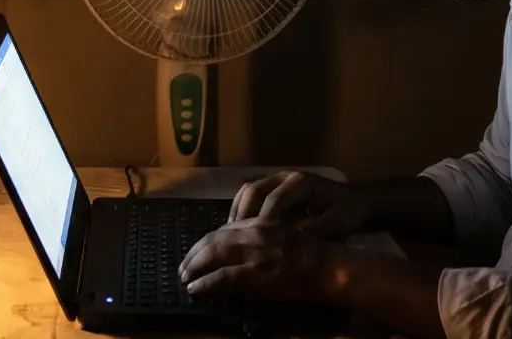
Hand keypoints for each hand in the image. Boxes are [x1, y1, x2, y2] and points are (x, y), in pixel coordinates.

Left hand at [179, 220, 344, 301]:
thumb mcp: (284, 236)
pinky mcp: (254, 273)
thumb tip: (242, 251)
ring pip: (212, 255)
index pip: (224, 229)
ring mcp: (253, 253)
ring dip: (194, 266)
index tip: (197, 251)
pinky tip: (195, 289)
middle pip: (213, 239)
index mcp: (260, 223)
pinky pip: (221, 277)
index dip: (206, 241)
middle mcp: (253, 233)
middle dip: (194, 253)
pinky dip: (205, 283)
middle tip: (183, 266)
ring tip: (184, 277)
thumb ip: (262, 238)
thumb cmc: (313, 253)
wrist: (328, 266)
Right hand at [229, 170, 367, 238]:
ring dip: (238, 212)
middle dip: (243, 216)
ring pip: (248, 191)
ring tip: (231, 236)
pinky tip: (239, 229)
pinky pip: (251, 194)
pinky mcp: (275, 187)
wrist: (357, 201)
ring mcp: (278, 179)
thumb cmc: (348, 212)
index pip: (273, 201)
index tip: (253, 245)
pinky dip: (242, 210)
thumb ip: (313, 231)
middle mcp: (285, 176)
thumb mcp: (337, 224)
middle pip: (254, 191)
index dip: (262, 222)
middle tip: (234, 240)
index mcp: (300, 182)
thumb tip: (286, 242)